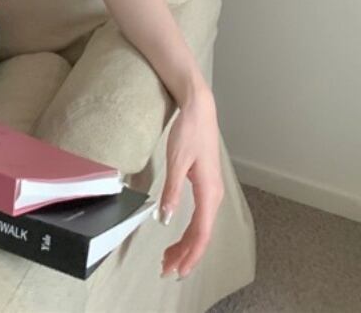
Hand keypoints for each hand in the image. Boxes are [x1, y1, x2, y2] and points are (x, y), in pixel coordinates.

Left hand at [158, 90, 224, 279]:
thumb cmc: (189, 131)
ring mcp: (212, 191)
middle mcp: (214, 195)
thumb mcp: (176, 161)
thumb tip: (164, 219)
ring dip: (186, 244)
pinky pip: (200, 216)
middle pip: (202, 235)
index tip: (176, 270)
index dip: (189, 255)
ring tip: (169, 257)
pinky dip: (189, 231)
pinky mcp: (206, 185)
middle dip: (185, 255)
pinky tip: (178, 235)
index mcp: (209, 192)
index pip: (201, 234)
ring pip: (201, 227)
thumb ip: (172, 192)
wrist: (199, 109)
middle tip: (166, 269)